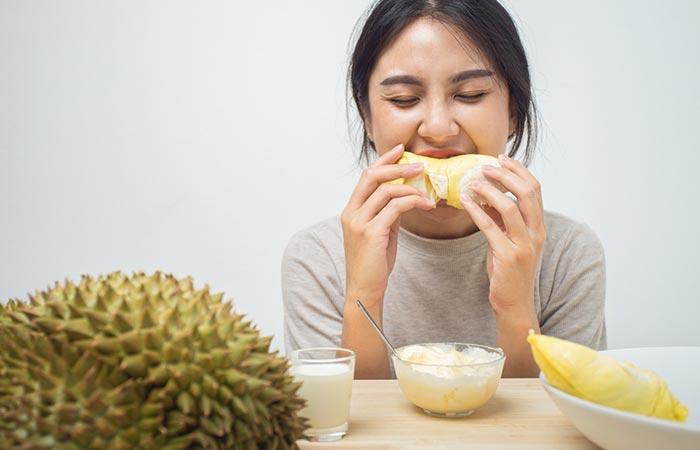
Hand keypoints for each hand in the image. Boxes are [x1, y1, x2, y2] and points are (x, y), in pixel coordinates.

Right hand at [341, 144, 434, 306]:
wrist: (364, 289)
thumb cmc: (373, 264)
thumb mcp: (380, 233)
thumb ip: (386, 214)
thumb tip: (403, 197)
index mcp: (351, 211)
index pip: (366, 177)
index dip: (383, 161)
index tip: (400, 150)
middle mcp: (351, 213)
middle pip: (372, 177)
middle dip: (397, 167)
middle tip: (419, 165)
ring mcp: (359, 222)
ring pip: (386, 191)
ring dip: (411, 187)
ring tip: (428, 191)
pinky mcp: (371, 233)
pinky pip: (395, 208)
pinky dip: (413, 201)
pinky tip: (425, 204)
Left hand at [460, 154, 545, 318]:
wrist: (514, 303)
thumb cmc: (509, 271)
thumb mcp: (508, 239)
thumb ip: (502, 219)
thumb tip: (487, 194)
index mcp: (539, 226)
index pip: (535, 189)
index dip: (519, 171)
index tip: (502, 159)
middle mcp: (536, 233)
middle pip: (527, 193)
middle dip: (506, 175)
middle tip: (486, 166)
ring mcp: (524, 245)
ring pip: (510, 207)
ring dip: (490, 190)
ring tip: (473, 181)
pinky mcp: (508, 256)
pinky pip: (490, 227)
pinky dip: (477, 210)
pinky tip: (465, 201)